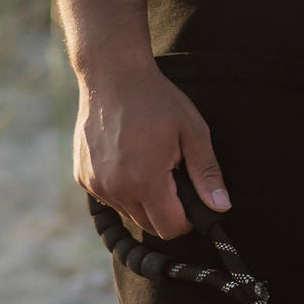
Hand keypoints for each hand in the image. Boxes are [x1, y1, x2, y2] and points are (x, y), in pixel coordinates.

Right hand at [75, 64, 228, 238]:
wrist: (112, 74)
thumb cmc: (156, 99)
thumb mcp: (192, 132)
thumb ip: (207, 174)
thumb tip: (221, 207)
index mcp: (145, 180)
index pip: (170, 229)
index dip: (187, 219)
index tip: (191, 198)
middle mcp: (115, 188)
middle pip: (149, 226)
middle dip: (166, 211)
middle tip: (172, 177)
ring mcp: (95, 183)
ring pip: (128, 213)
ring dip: (143, 200)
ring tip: (149, 163)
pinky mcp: (82, 176)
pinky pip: (109, 198)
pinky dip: (122, 188)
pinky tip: (127, 159)